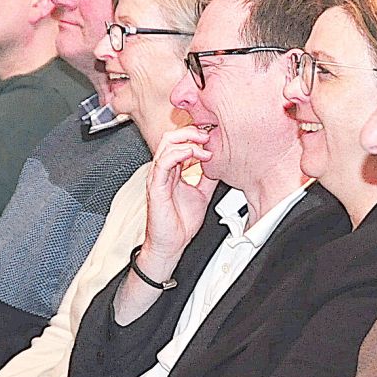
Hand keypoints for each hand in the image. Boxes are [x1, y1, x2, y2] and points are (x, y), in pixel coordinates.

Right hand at [142, 126, 218, 260]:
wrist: (171, 244)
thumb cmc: (180, 223)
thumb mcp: (202, 194)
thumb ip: (208, 178)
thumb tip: (220, 165)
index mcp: (173, 171)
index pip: (178, 142)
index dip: (194, 135)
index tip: (211, 137)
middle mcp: (164, 171)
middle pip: (170, 138)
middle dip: (190, 131)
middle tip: (208, 135)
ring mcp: (158, 177)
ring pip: (166, 145)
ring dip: (187, 140)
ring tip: (203, 144)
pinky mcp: (156, 186)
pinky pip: (163, 163)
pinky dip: (178, 154)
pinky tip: (191, 153)